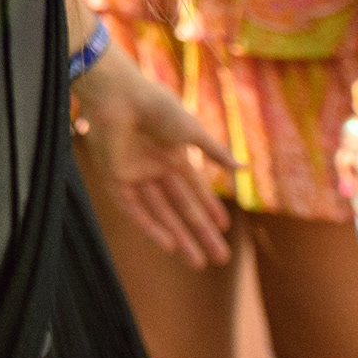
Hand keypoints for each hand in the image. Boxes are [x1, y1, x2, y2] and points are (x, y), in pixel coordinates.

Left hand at [71, 41, 234, 267]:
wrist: (120, 95)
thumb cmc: (157, 106)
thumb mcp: (192, 130)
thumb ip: (215, 152)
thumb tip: (244, 168)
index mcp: (173, 153)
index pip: (194, 188)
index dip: (209, 207)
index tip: (225, 227)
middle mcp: (154, 166)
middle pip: (181, 207)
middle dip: (200, 232)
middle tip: (221, 258)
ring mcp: (135, 173)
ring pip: (160, 213)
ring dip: (179, 237)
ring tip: (199, 262)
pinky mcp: (114, 177)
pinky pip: (134, 208)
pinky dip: (150, 226)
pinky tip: (169, 245)